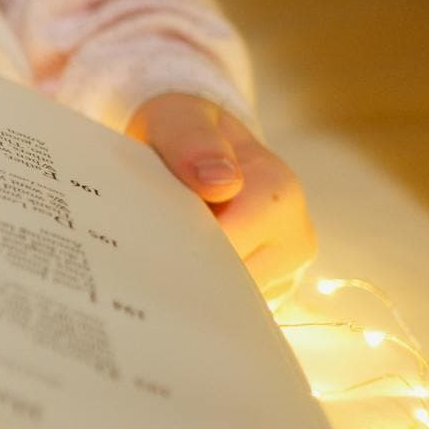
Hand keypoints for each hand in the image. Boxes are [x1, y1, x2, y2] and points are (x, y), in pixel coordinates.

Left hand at [128, 94, 317, 295]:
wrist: (199, 147)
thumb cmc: (186, 133)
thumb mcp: (179, 120)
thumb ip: (193, 143)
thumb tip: (222, 182)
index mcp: (279, 193)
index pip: (228, 245)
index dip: (179, 249)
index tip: (135, 249)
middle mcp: (294, 238)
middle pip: (232, 281)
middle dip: (183, 272)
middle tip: (134, 262)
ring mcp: (286, 270)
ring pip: (232, 302)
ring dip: (190, 287)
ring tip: (150, 263)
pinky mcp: (270, 291)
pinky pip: (232, 308)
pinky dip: (199, 296)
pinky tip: (170, 277)